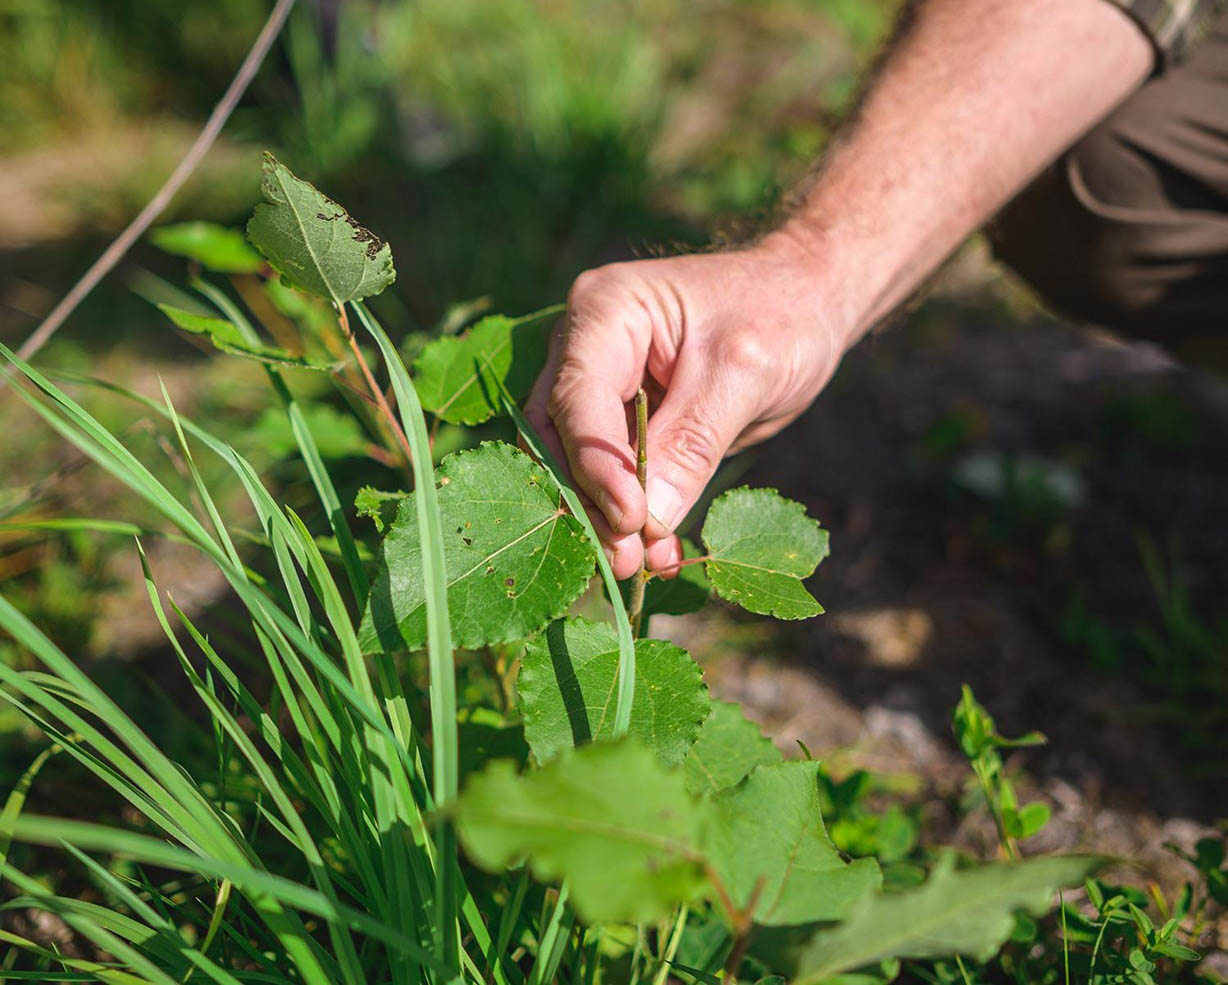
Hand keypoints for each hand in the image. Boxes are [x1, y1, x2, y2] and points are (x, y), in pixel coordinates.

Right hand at [525, 233, 848, 579]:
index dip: (596, 466)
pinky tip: (661, 553)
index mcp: (605, 311)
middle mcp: (585, 346)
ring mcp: (598, 384)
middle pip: (558, 436)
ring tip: (644, 566)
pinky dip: (632, 515)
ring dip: (606, 518)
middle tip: (625, 562)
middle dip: (589, 501)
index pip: (578, 399)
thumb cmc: (780, 316)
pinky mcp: (619, 420)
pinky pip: (610, 474)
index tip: (631, 523)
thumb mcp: (745, 374)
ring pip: (575, 464)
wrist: (804, 304)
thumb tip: (645, 522)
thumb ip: (692, 443)